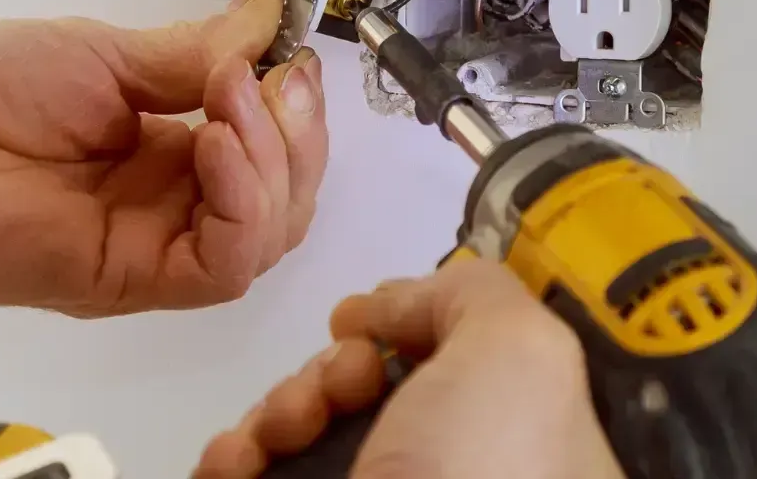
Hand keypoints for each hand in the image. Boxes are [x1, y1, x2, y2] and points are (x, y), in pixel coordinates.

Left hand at [0, 0, 326, 315]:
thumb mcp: (105, 54)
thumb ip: (193, 53)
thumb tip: (268, 15)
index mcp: (167, 155)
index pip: (270, 155)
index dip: (293, 112)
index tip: (289, 56)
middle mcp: (170, 208)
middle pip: (284, 202)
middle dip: (298, 137)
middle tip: (272, 78)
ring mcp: (153, 248)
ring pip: (266, 237)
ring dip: (274, 164)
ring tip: (232, 100)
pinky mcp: (129, 280)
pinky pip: (220, 266)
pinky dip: (240, 205)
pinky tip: (216, 146)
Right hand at [195, 258, 625, 478]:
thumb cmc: (485, 477)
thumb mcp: (522, 355)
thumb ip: (474, 296)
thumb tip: (391, 306)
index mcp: (518, 438)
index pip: (456, 364)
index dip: (406, 330)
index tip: (372, 322)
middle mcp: (448, 474)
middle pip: (368, 389)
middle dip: (329, 368)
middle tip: (336, 385)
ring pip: (304, 432)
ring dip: (276, 409)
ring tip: (278, 431)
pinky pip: (253, 476)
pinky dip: (235, 460)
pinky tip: (234, 462)